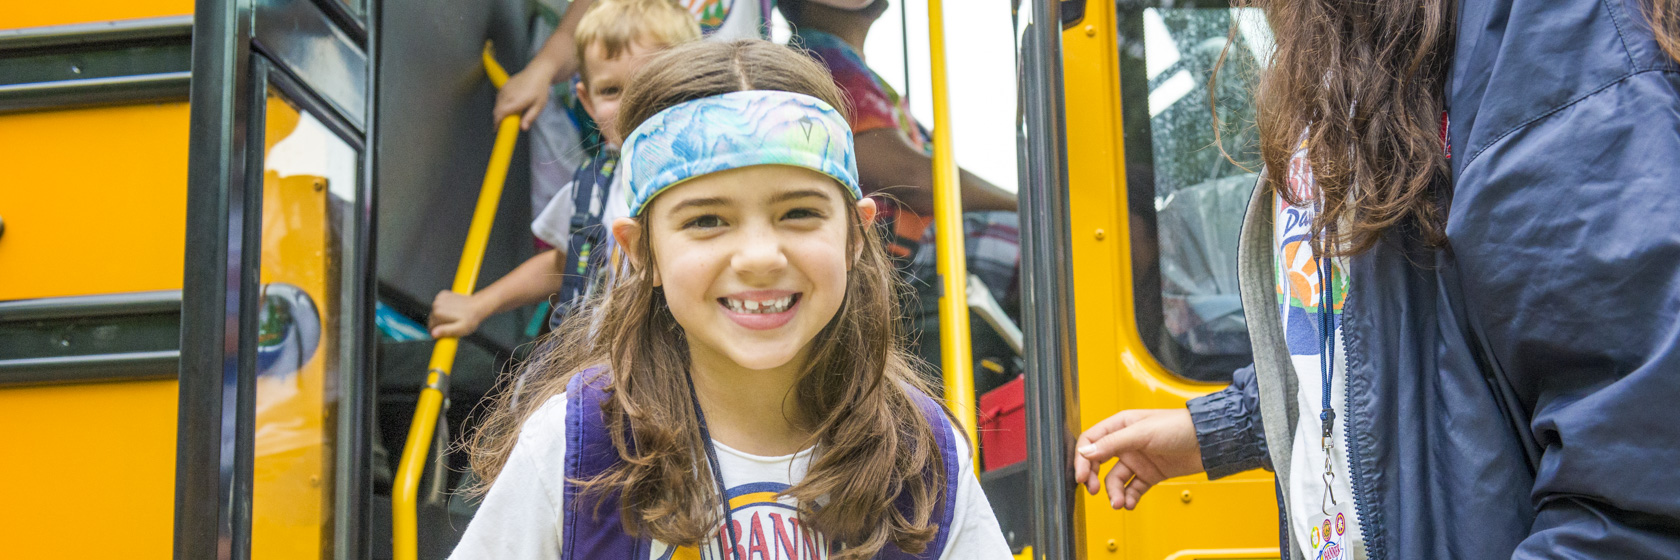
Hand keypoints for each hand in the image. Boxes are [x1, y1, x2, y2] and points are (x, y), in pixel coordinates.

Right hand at [429, 290, 489, 337]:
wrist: (478, 305)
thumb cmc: (470, 319)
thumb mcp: (459, 329)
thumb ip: (445, 331)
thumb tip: (433, 333)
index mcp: (438, 313)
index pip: (431, 327)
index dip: (439, 333)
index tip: (447, 333)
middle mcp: (436, 304)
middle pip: (433, 319)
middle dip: (441, 324)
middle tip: (453, 325)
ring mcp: (439, 298)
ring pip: (436, 312)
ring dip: (442, 316)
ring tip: (454, 317)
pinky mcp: (443, 294)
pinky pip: (439, 305)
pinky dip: (444, 308)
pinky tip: (454, 310)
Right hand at [493, 62, 564, 129]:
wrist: (537, 72)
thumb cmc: (540, 90)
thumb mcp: (539, 106)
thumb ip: (530, 117)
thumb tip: (523, 128)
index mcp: (516, 101)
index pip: (500, 113)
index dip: (497, 122)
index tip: (497, 129)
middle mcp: (507, 95)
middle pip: (497, 110)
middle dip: (497, 118)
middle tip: (503, 125)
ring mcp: (504, 89)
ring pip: (496, 104)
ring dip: (498, 111)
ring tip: (506, 116)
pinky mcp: (504, 85)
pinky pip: (498, 97)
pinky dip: (500, 104)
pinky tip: (507, 106)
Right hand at [1072, 408, 1204, 509]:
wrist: (1208, 441)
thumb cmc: (1178, 426)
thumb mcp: (1141, 432)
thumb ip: (1112, 443)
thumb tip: (1086, 452)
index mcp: (1120, 425)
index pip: (1091, 441)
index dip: (1082, 458)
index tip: (1080, 475)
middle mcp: (1126, 443)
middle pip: (1098, 462)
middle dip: (1093, 478)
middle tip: (1093, 490)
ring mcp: (1138, 459)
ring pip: (1115, 479)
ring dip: (1114, 493)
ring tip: (1119, 503)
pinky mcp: (1150, 474)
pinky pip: (1133, 488)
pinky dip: (1129, 497)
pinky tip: (1130, 502)